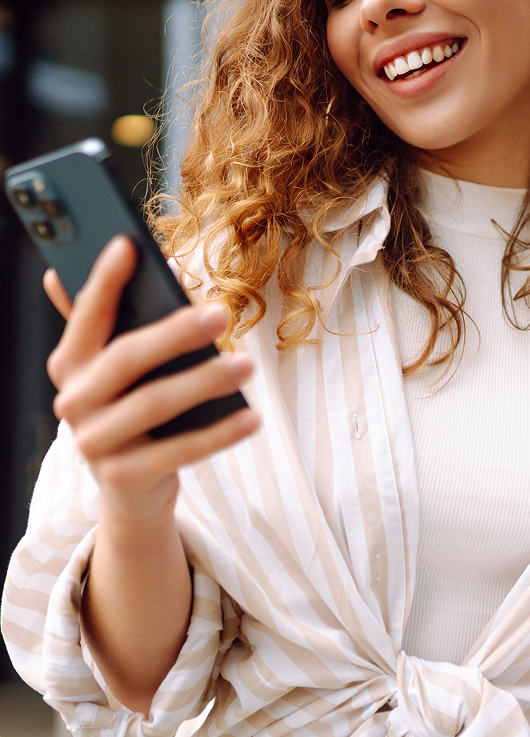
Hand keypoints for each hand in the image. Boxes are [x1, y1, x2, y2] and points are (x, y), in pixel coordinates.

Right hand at [44, 236, 258, 525]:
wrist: (130, 491)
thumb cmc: (134, 411)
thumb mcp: (126, 369)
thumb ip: (132, 319)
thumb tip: (159, 261)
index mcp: (70, 364)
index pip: (85, 315)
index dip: (103, 280)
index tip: (128, 245)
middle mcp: (72, 401)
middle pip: (125, 359)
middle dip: (174, 333)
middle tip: (221, 314)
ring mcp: (93, 443)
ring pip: (153, 404)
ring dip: (204, 382)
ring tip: (247, 365)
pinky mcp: (122, 478)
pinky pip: (178, 452)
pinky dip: (218, 435)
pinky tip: (251, 417)